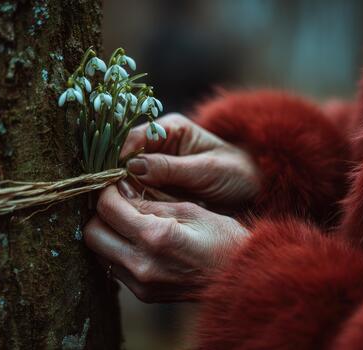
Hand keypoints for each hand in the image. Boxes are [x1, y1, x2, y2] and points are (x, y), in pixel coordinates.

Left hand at [84, 181, 249, 302]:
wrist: (242, 278)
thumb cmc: (222, 238)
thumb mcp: (189, 209)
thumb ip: (150, 201)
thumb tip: (120, 189)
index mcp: (156, 237)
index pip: (108, 209)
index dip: (107, 191)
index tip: (116, 183)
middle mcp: (142, 265)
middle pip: (93, 234)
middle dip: (101, 213)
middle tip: (118, 201)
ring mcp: (141, 284)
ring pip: (99, 253)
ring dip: (108, 232)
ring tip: (127, 219)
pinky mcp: (143, 295)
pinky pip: (114, 267)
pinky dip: (118, 250)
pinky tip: (136, 240)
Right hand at [122, 113, 260, 210]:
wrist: (252, 190)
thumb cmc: (235, 173)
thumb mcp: (206, 169)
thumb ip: (170, 168)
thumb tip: (132, 166)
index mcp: (171, 129)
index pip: (134, 137)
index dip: (119, 156)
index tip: (112, 177)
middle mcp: (159, 145)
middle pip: (126, 158)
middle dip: (118, 177)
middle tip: (110, 198)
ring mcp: (157, 168)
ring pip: (129, 178)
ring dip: (124, 192)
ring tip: (118, 209)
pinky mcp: (159, 187)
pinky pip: (139, 193)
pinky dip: (134, 203)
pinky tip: (129, 214)